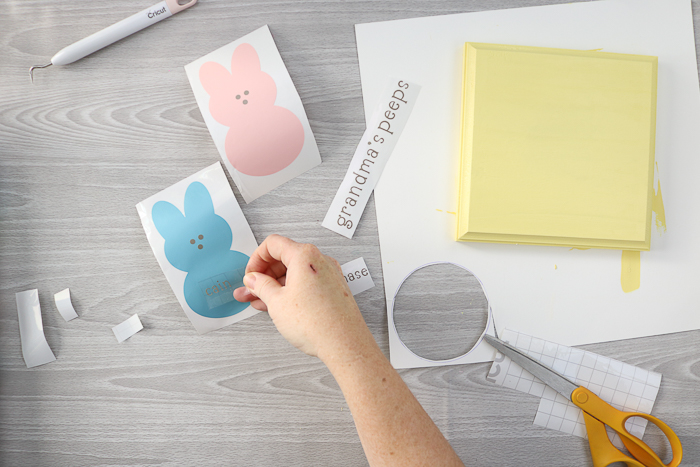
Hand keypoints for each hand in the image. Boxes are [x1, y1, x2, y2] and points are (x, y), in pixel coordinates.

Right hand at [233, 235, 372, 362]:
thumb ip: (261, 286)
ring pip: (295, 273)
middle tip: (251, 290)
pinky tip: (278, 306)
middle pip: (284, 258)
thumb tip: (254, 280)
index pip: (273, 244)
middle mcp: (320, 261)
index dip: (256, 259)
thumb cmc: (316, 322)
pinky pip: (307, 283)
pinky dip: (291, 291)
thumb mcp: (277, 302)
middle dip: (263, 275)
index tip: (250, 275)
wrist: (344, 344)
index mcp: (305, 256)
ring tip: (260, 302)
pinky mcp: (333, 289)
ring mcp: (329, 275)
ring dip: (275, 285)